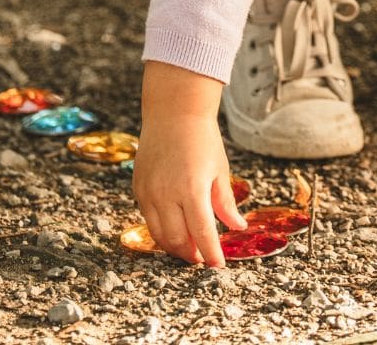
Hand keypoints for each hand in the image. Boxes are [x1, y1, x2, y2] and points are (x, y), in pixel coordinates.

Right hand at [133, 61, 247, 266]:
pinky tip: (173, 228)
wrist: (173, 111)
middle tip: (203, 257)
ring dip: (175, 247)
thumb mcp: (219, 169)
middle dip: (191, 255)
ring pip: (159, 234)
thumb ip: (225, 202)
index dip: (211, 254)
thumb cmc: (201, 137)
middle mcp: (167, 193)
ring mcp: (149, 191)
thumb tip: (237, 227)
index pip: (202, 233)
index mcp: (192, 188)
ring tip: (189, 248)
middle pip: (178, 240)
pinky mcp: (138, 187)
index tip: (218, 265)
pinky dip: (161, 230)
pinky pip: (148, 218)